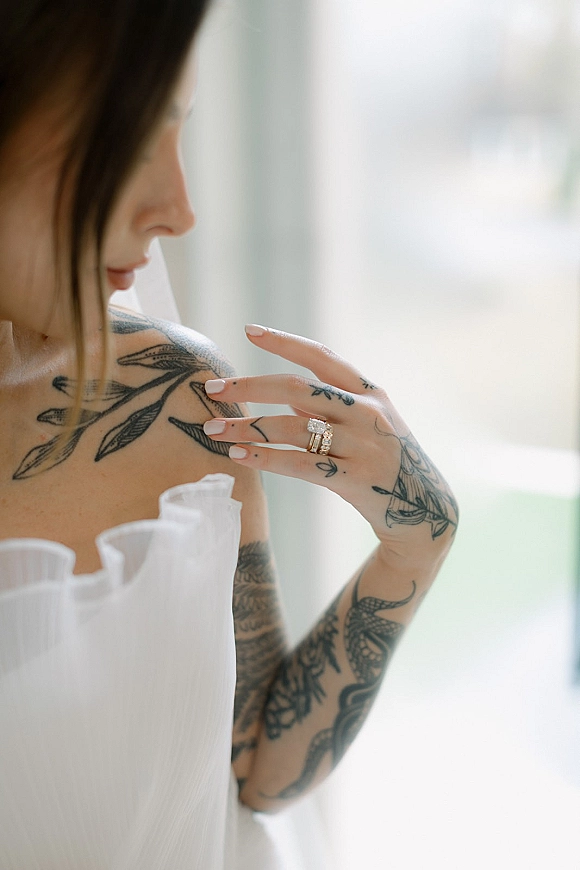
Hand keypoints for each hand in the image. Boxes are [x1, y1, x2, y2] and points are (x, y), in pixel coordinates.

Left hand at [203, 326, 457, 554]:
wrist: (424, 508)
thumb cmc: (385, 461)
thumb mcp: (367, 426)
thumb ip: (329, 409)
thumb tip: (285, 399)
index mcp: (369, 392)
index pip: (321, 357)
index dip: (284, 341)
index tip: (249, 331)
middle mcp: (367, 412)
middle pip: (297, 388)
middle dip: (250, 386)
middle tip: (211, 389)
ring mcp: (363, 445)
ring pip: (292, 428)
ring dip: (248, 427)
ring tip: (214, 430)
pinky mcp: (355, 478)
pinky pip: (299, 464)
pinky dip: (265, 458)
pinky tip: (239, 455)